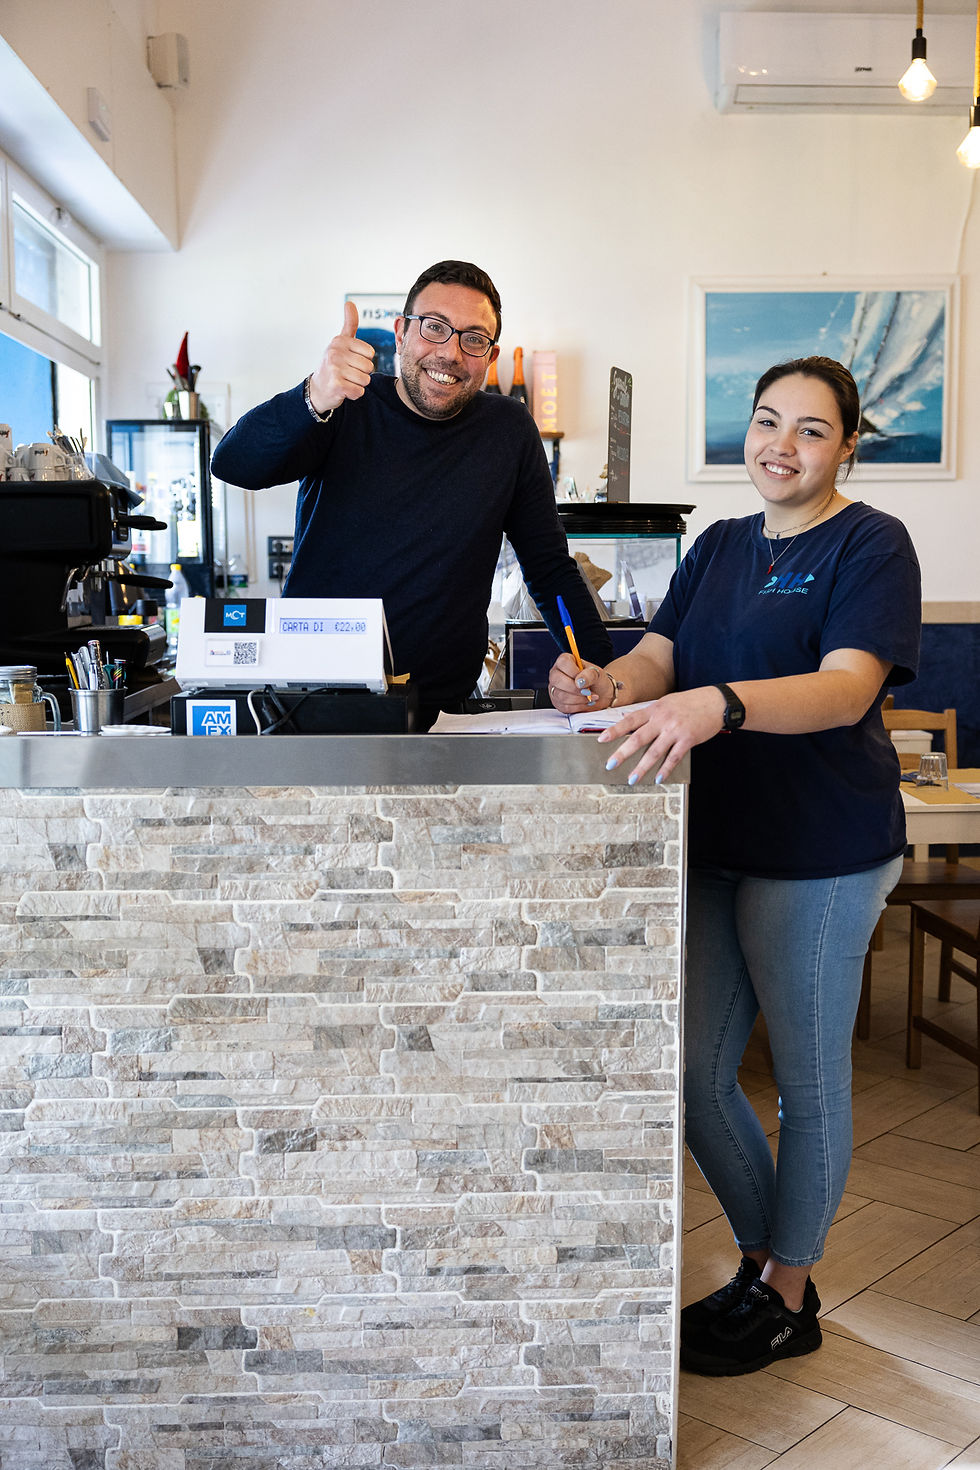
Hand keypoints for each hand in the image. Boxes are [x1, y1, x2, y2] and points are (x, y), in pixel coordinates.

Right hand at [308, 301, 374, 412]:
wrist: (318, 389)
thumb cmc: (333, 365)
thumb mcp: (340, 343)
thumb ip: (349, 324)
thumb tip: (350, 302)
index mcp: (340, 341)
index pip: (370, 353)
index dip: (364, 360)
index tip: (350, 361)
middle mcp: (335, 353)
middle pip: (369, 367)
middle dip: (362, 374)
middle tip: (347, 373)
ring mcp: (335, 369)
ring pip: (365, 380)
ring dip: (358, 384)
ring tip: (345, 381)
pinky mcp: (336, 385)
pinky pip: (359, 392)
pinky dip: (354, 394)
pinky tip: (344, 390)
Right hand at [547, 653, 612, 712]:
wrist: (600, 694)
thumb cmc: (596, 681)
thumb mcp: (597, 674)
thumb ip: (590, 674)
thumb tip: (579, 681)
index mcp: (565, 661)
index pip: (563, 662)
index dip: (574, 672)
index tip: (584, 679)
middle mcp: (556, 674)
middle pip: (557, 680)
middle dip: (575, 689)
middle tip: (588, 691)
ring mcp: (554, 688)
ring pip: (561, 695)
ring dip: (579, 699)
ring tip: (590, 697)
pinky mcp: (557, 702)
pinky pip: (564, 706)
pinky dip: (578, 706)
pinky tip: (585, 702)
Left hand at [598, 685, 725, 784]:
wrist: (717, 701)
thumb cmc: (692, 702)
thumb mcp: (667, 702)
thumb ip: (651, 713)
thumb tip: (632, 720)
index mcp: (655, 708)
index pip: (630, 720)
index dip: (615, 730)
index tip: (601, 739)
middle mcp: (663, 719)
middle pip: (638, 738)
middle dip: (622, 753)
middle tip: (610, 765)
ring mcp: (675, 730)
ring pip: (654, 752)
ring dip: (641, 767)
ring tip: (632, 779)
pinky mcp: (688, 740)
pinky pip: (673, 758)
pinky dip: (665, 769)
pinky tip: (658, 778)